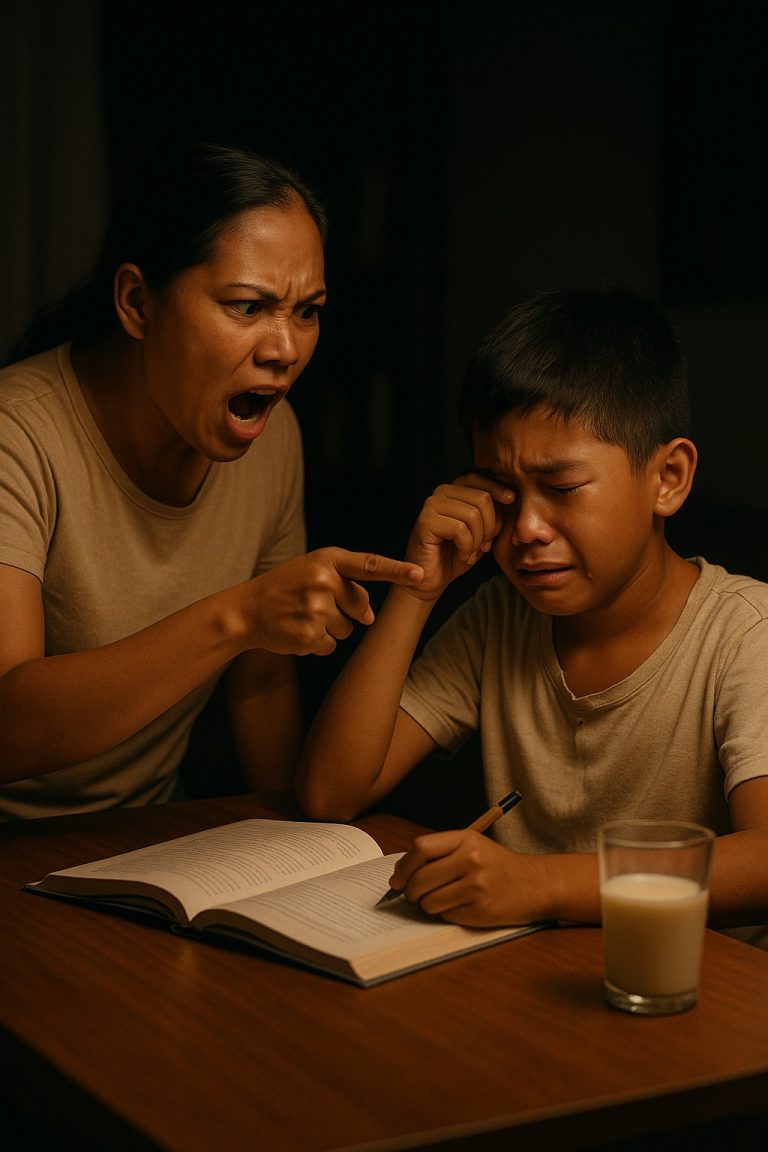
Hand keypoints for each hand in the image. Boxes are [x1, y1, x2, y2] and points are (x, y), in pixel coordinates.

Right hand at [243, 547, 423, 655]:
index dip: (398, 571)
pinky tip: (297, 631)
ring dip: (329, 629)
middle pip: (361, 608)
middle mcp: (323, 582)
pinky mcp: (309, 635)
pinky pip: (330, 646)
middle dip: (346, 612)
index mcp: (327, 560)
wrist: (246, 610)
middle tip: (314, 605)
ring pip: (347, 630)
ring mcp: (316, 609)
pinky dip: (317, 644)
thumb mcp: (313, 572)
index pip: (370, 565)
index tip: (421, 574)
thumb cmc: (285, 587)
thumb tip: (370, 617)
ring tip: (303, 617)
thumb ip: (347, 587)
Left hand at [388, 828, 547, 926]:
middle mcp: (471, 860)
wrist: (535, 884)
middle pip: (420, 879)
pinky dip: (446, 913)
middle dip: (410, 891)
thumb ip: (437, 854)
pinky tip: (461, 905)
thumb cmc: (496, 865)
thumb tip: (399, 875)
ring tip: (442, 898)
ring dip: (428, 905)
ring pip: (429, 902)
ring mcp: (477, 886)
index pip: (421, 848)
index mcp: (466, 839)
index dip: (404, 866)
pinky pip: (446, 916)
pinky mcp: (481, 910)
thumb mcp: (470, 846)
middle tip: (413, 894)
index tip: (398, 878)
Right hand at [403, 473, 513, 599]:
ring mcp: (431, 506)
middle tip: (485, 546)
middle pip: (482, 498)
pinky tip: (461, 555)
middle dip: (490, 526)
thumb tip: (512, 497)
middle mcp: (440, 493)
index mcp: (453, 490)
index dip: (497, 488)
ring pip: (473, 515)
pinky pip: (460, 529)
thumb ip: (493, 514)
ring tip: (471, 553)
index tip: (512, 500)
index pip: (477, 478)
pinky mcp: (426, 522)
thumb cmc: (456, 555)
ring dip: (478, 540)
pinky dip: (466, 547)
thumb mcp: (481, 532)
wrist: (432, 579)